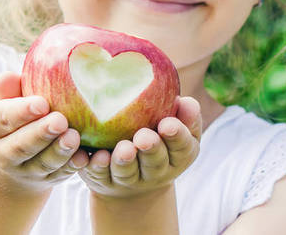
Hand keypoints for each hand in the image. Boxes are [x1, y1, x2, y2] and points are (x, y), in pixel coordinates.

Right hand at [0, 72, 89, 192]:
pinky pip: (60, 174)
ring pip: (42, 163)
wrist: (13, 151)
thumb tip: (10, 77)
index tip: (41, 103)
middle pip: (20, 146)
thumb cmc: (12, 111)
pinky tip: (84, 156)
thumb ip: (6, 88)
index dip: (20, 112)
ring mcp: (24, 170)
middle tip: (60, 121)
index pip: (1, 119)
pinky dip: (72, 166)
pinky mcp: (46, 179)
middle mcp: (2, 153)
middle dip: (41, 134)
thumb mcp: (2, 98)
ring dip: (59, 151)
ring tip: (73, 137)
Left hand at [79, 96, 202, 199]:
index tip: (168, 124)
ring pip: (128, 172)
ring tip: (123, 149)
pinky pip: (102, 176)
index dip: (177, 136)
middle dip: (150, 149)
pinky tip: (99, 156)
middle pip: (155, 163)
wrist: (132, 183)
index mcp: (177, 157)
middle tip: (143, 138)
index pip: (182, 147)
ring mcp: (130, 180)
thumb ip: (185, 116)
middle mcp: (155, 172)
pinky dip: (100, 167)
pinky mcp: (105, 182)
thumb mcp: (175, 131)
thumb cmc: (158, 141)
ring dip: (124, 160)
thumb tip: (186, 101)